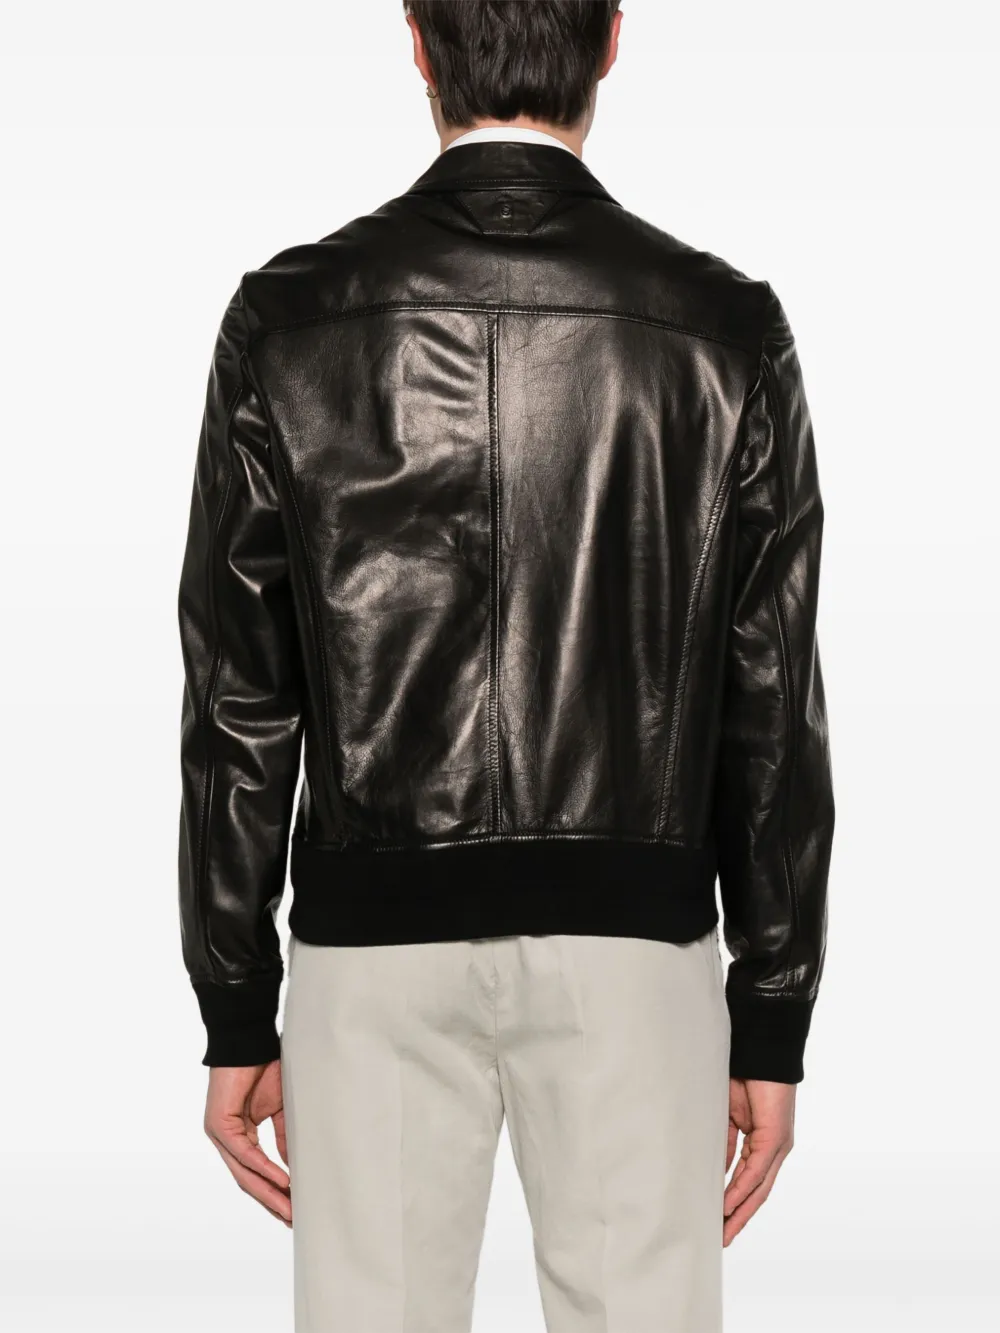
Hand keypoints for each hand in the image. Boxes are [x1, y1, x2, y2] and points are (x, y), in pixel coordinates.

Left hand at [204, 1061, 291, 1225]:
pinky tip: (282, 1181)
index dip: (273, 1193)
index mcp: (238, 1136)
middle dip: (272, 1202)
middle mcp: (225, 1139)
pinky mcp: (219, 1125)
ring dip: (269, 1193)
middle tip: (293, 1220)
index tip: (292, 1211)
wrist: (250, 1041)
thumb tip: (293, 1170)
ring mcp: (219, 1134)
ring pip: (244, 1173)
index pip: (254, 1174)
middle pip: (248, 1181)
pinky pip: (244, 1154)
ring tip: (289, 1209)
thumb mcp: (280, 1110)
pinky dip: (264, 1169)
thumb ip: (283, 1140)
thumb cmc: (265, 1069)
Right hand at [723, 1078, 795, 1245]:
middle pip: (755, 1191)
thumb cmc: (743, 1077)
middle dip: (738, 1216)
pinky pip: (756, 1171)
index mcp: (760, 1142)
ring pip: (758, 1187)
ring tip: (723, 1230)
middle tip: (721, 1238)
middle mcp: (772, 1149)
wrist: (759, 1053)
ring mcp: (777, 1145)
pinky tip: (728, 1204)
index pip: (747, 1180)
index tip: (718, 1219)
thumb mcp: (726, 1116)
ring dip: (740, 1211)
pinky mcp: (776, 1139)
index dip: (733, 1201)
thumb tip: (715, 1169)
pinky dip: (741, 1189)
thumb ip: (723, 1143)